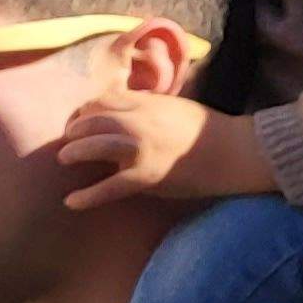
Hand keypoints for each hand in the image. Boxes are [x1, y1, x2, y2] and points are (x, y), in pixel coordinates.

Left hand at [58, 90, 268, 208]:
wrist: (236, 152)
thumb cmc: (210, 131)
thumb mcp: (175, 106)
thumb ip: (148, 106)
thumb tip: (125, 111)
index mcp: (147, 103)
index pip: (100, 101)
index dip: (84, 112)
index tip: (79, 122)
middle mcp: (139, 122)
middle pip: (90, 121)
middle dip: (74, 130)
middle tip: (68, 142)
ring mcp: (141, 148)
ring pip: (92, 146)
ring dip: (73, 152)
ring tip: (65, 159)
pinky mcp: (146, 176)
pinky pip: (109, 186)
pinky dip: (87, 196)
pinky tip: (71, 202)